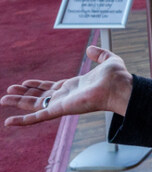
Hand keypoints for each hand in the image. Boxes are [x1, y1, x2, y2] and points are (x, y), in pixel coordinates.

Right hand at [2, 46, 132, 126]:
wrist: (120, 85)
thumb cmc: (117, 76)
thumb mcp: (108, 60)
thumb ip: (99, 54)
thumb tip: (91, 49)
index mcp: (74, 86)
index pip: (52, 87)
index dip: (38, 85)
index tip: (25, 83)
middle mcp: (66, 96)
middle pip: (40, 96)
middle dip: (23, 94)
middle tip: (8, 92)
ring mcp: (62, 104)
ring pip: (34, 105)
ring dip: (18, 103)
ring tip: (3, 100)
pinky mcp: (60, 110)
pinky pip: (37, 117)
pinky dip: (23, 120)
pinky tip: (8, 122)